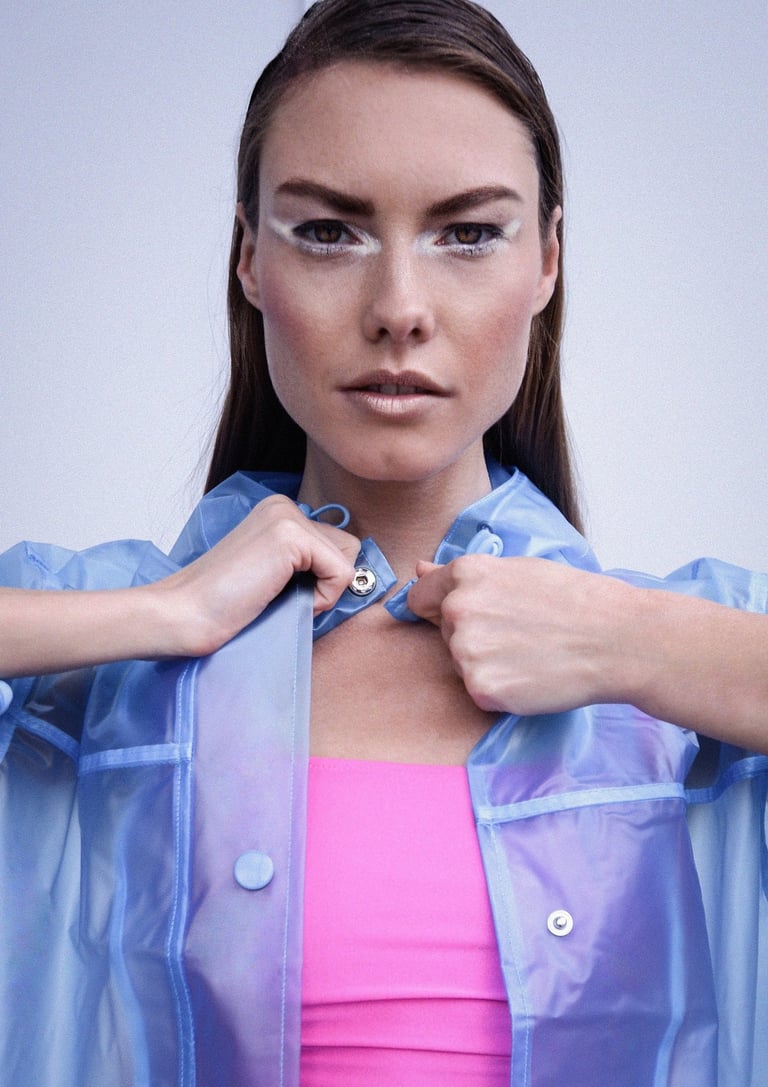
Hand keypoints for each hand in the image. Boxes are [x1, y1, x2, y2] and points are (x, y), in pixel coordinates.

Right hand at [158, 495, 359, 655]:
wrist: (185, 614)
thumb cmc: (225, 607)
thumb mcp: (274, 575)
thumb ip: (307, 566)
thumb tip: (356, 576)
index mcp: (278, 512)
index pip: (336, 545)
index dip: (323, 580)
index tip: (290, 595)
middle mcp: (284, 506)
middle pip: (349, 549)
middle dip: (328, 583)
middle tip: (286, 598)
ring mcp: (287, 516)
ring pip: (348, 560)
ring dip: (324, 591)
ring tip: (282, 598)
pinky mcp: (291, 535)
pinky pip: (342, 574)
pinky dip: (323, 599)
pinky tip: (284, 600)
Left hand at [407, 555, 629, 714]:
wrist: (617, 639)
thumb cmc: (576, 600)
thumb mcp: (518, 570)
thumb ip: (462, 575)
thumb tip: (419, 570)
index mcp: (467, 574)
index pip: (421, 596)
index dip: (441, 608)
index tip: (471, 617)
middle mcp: (459, 609)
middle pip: (443, 632)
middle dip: (472, 635)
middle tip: (520, 633)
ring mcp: (468, 651)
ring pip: (460, 663)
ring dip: (486, 663)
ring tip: (530, 652)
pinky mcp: (481, 688)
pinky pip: (478, 691)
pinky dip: (501, 690)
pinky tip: (531, 675)